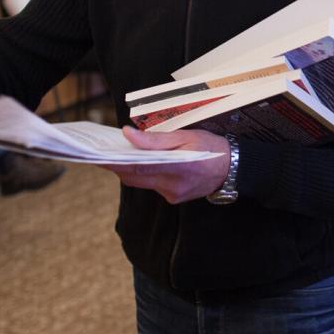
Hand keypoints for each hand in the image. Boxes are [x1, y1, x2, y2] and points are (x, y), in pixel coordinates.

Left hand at [97, 127, 229, 204]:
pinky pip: (152, 186)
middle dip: (118, 166)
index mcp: (177, 167)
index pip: (138, 167)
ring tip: (122, 154)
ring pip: (142, 182)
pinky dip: (145, 174)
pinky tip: (144, 163)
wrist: (233, 169)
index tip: (100, 155)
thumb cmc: (211, 148)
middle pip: (135, 178)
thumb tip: (128, 135)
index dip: (116, 162)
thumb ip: (155, 139)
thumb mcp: (186, 136)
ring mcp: (173, 195)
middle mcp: (173, 186)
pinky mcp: (174, 199)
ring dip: (131, 169)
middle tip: (105, 152)